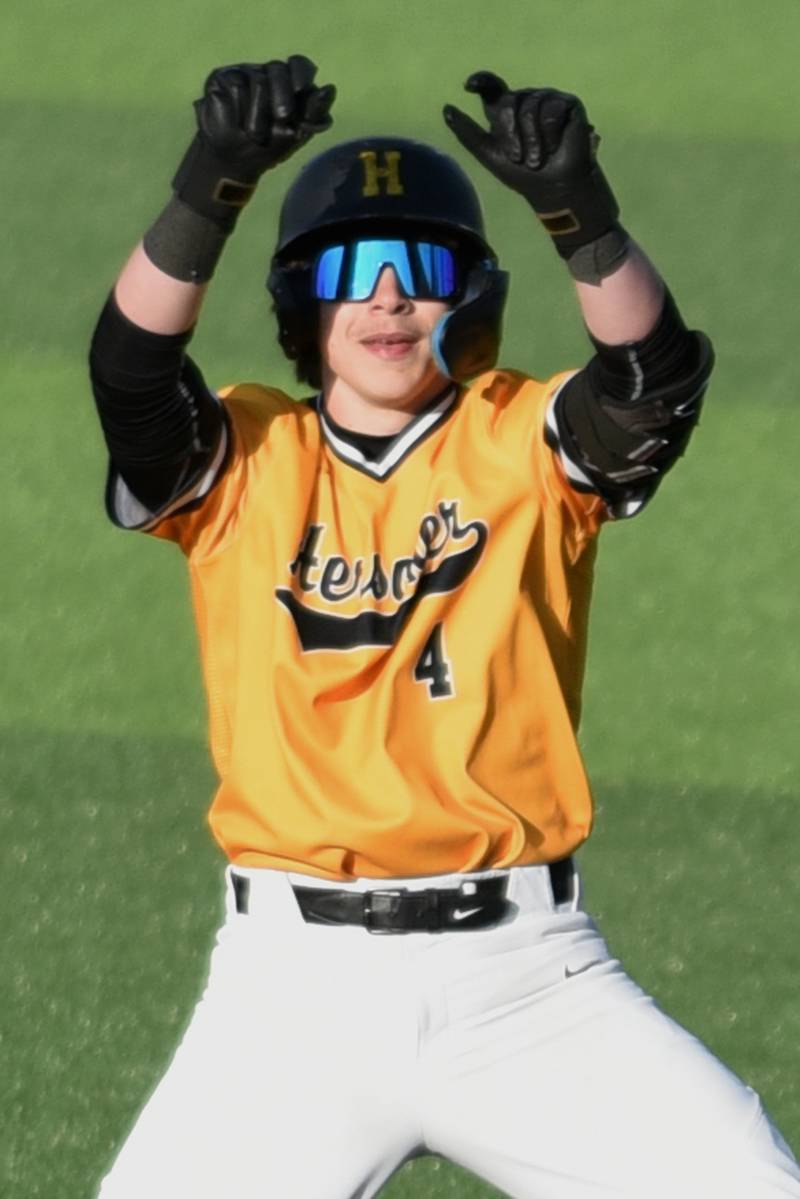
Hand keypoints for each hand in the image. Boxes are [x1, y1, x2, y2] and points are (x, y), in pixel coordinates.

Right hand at [174, 56, 335, 229]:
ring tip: (254, 134)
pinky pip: (235, 85)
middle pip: (278, 68)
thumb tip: (330, 88)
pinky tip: (236, 124)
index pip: (300, 65)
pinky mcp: (223, 78)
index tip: (301, 88)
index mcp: (289, 84)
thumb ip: (314, 111)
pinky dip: (238, 109)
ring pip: (257, 79)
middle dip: (282, 94)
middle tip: (283, 117)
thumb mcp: (297, 132)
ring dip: (258, 113)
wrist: (235, 161)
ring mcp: (245, 73)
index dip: (301, 73)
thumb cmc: (269, 147)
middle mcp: (268, 74)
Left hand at [443, 71, 619, 256]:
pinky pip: (552, 110)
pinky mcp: (567, 104)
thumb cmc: (522, 175)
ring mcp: (547, 99)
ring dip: (532, 140)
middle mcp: (525, 99)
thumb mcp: (490, 154)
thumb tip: (446, 108)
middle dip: (511, 134)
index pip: (491, 86)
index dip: (481, 81)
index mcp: (506, 109)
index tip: (468, 86)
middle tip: (519, 159)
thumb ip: (468, 133)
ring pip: (530, 107)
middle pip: (508, 101)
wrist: (553, 189)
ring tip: (537, 160)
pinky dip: (550, 133)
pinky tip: (553, 147)